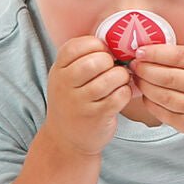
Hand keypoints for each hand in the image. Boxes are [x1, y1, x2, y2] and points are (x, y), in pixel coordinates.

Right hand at [45, 36, 132, 155]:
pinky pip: (118, 96)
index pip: (77, 46)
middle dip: (110, 61)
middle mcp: (65, 85)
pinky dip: (125, 92)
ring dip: (121, 77)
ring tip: (120, 81)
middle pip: (95, 61)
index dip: (97, 45)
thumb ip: (82, 59)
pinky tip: (121, 95)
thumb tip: (115, 42)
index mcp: (59, 70)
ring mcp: (80, 102)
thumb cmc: (73, 102)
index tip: (103, 53)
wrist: (66, 140)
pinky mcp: (96, 117)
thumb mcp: (66, 78)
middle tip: (113, 69)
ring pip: (110, 78)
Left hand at [130, 45, 183, 140]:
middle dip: (145, 70)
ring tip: (138, 79)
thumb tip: (148, 50)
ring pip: (162, 96)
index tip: (139, 51)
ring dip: (145, 86)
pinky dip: (150, 102)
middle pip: (167, 77)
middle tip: (134, 65)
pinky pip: (163, 112)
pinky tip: (146, 95)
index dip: (155, 53)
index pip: (178, 56)